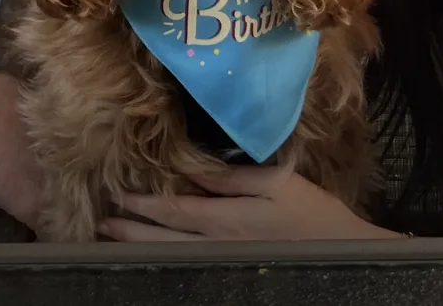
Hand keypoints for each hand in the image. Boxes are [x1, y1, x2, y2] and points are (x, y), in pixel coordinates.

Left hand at [98, 166, 402, 241]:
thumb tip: (195, 170)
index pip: (173, 212)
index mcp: (226, 221)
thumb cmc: (311, 213)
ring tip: (113, 240)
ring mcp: (222, 264)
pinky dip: (165, 258)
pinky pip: (188, 265)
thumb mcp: (276, 184)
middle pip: (163, 240)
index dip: (143, 205)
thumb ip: (234, 178)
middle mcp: (216, 247)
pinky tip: (153, 255)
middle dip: (130, 231)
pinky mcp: (231, 272)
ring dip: (140, 247)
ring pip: (171, 256)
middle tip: (100, 225)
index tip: (116, 196)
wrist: (342, 254)